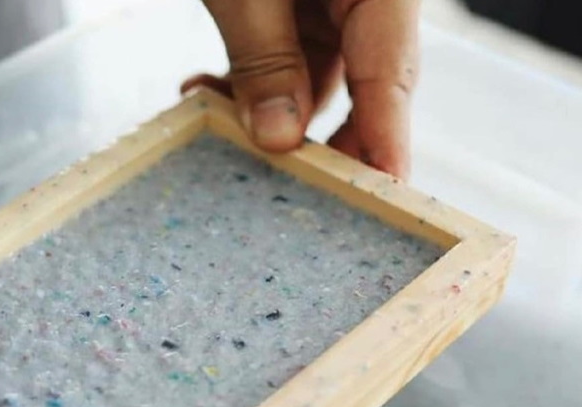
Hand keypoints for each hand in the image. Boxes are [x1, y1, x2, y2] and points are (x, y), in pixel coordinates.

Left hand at [188, 0, 420, 177]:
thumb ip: (266, 59)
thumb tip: (279, 139)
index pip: (392, 75)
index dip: (387, 144)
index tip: (383, 199)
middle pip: (360, 87)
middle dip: (318, 139)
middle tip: (290, 189)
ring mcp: (328, 2)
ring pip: (309, 77)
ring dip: (263, 108)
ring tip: (217, 127)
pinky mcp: (291, 4)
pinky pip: (279, 56)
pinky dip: (244, 78)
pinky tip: (201, 90)